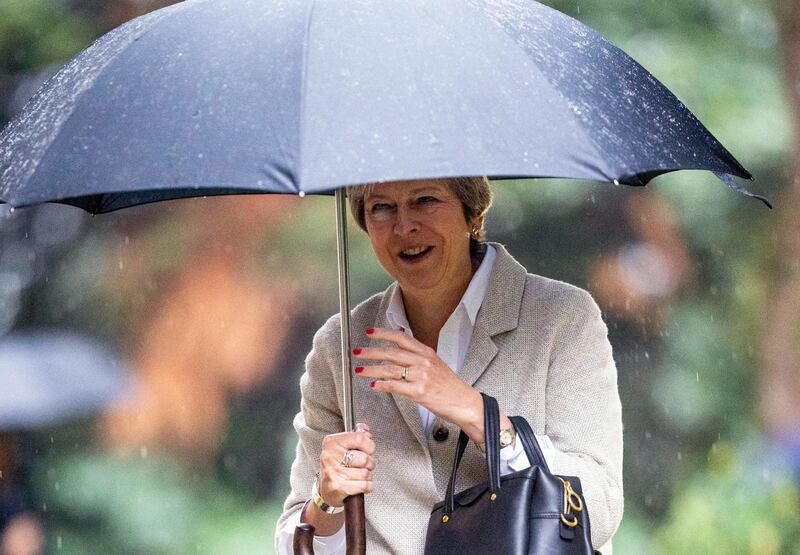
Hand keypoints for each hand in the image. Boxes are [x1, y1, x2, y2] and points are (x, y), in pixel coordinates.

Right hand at [318, 422, 375, 505]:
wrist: (326, 489)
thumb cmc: (337, 466)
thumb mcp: (344, 446)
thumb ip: (356, 435)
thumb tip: (364, 429)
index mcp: (332, 442)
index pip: (360, 438)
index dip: (369, 445)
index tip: (368, 449)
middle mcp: (330, 456)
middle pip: (365, 458)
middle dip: (370, 463)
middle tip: (363, 465)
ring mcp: (333, 472)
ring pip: (365, 473)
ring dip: (368, 475)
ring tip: (360, 474)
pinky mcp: (338, 487)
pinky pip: (364, 485)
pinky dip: (368, 486)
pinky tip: (361, 484)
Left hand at [353, 328, 481, 430]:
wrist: (464, 402)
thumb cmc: (449, 386)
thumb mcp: (435, 365)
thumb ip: (417, 359)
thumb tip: (396, 356)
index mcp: (427, 352)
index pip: (401, 338)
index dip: (383, 334)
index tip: (369, 332)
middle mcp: (423, 361)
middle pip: (392, 352)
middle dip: (371, 352)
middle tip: (357, 353)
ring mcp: (421, 376)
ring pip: (390, 369)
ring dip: (372, 369)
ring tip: (360, 371)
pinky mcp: (419, 392)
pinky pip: (395, 386)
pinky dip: (382, 385)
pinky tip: (374, 385)